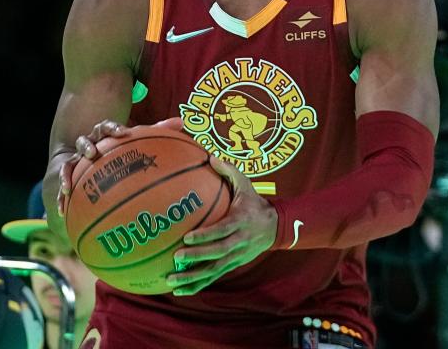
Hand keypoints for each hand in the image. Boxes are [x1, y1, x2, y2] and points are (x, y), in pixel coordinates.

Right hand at [56, 117, 182, 215]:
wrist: (97, 153)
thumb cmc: (123, 149)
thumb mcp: (138, 141)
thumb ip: (158, 131)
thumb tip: (183, 122)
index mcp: (105, 134)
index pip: (107, 127)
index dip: (113, 129)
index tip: (122, 133)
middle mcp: (89, 145)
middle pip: (84, 141)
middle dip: (86, 147)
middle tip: (91, 153)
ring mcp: (77, 160)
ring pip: (69, 164)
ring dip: (67, 174)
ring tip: (67, 187)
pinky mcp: (70, 174)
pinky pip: (64, 186)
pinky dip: (61, 198)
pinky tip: (61, 211)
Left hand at [165, 155, 276, 295]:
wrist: (276, 226)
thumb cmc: (254, 202)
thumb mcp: (245, 184)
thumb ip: (228, 171)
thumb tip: (209, 157)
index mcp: (240, 221)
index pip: (223, 230)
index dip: (206, 236)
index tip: (188, 237)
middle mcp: (239, 242)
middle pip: (218, 253)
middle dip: (197, 257)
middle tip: (176, 257)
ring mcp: (236, 257)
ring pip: (214, 270)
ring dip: (193, 278)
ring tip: (172, 281)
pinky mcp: (232, 265)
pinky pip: (213, 277)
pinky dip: (196, 285)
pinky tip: (179, 290)